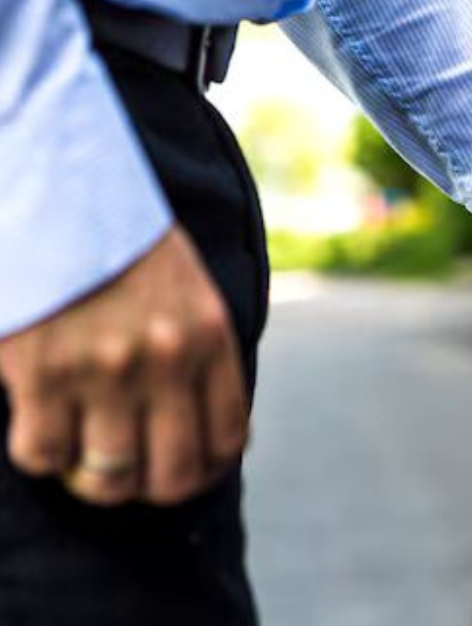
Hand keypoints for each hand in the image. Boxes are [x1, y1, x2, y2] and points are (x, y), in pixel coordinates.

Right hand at [0, 226, 247, 505]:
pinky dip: (41, 450)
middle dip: (153, 487)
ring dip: (94, 479)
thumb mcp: (190, 289)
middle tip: (131, 474)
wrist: (58, 186)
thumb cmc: (122, 241)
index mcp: (210, 336)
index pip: (227, 439)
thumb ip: (204, 354)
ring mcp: (105, 369)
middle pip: (173, 475)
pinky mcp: (42, 372)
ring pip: (110, 477)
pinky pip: (43, 454)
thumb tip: (220, 432)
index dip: (205, 471)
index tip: (184, 470)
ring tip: (83, 455)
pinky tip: (41, 421)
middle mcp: (167, 359)